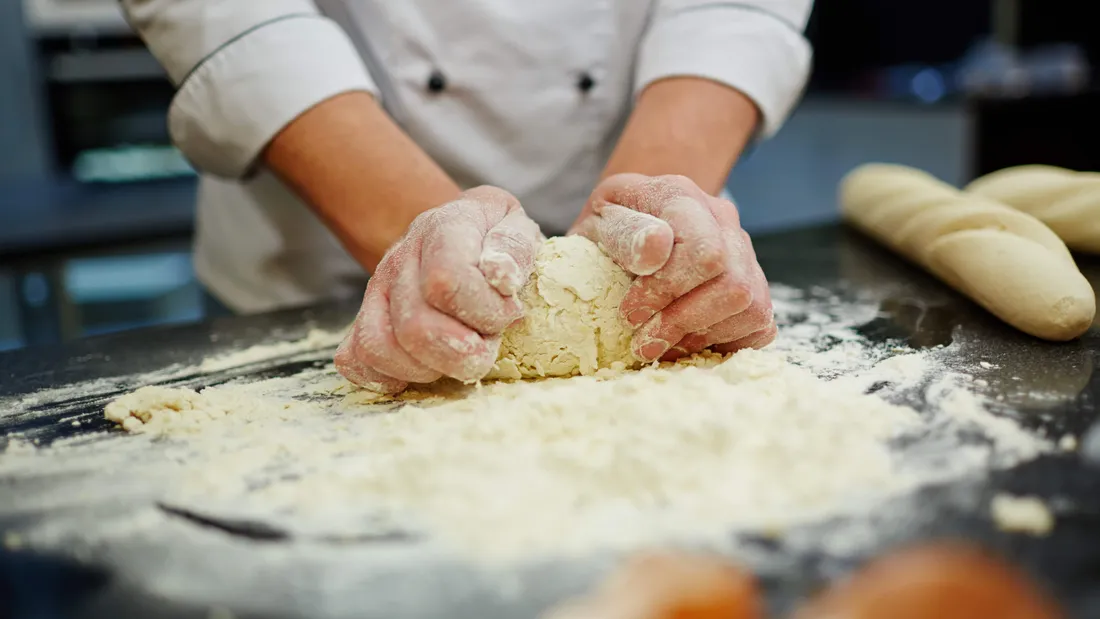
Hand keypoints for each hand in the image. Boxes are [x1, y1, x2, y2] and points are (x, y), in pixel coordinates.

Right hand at [336, 186, 541, 392]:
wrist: (460, 232)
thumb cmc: (492, 236)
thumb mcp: (515, 224)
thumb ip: (514, 246)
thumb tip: (502, 277)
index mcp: (440, 229)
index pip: (446, 281)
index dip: (484, 311)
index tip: (509, 312)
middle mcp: (399, 257)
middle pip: (414, 326)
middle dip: (462, 353)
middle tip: (487, 343)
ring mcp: (375, 289)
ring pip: (380, 348)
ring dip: (429, 368)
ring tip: (458, 354)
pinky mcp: (363, 317)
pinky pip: (357, 359)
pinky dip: (390, 376)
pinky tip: (425, 367)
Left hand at [571, 173, 775, 361]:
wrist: (634, 232)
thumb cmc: (611, 232)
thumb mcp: (598, 224)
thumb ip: (625, 233)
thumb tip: (657, 246)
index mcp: (683, 196)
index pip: (704, 252)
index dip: (666, 291)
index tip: (629, 314)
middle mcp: (723, 219)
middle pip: (732, 285)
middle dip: (681, 321)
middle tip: (642, 342)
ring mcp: (746, 253)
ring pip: (751, 309)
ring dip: (699, 336)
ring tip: (660, 342)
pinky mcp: (756, 288)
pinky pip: (760, 327)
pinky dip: (722, 343)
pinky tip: (686, 340)